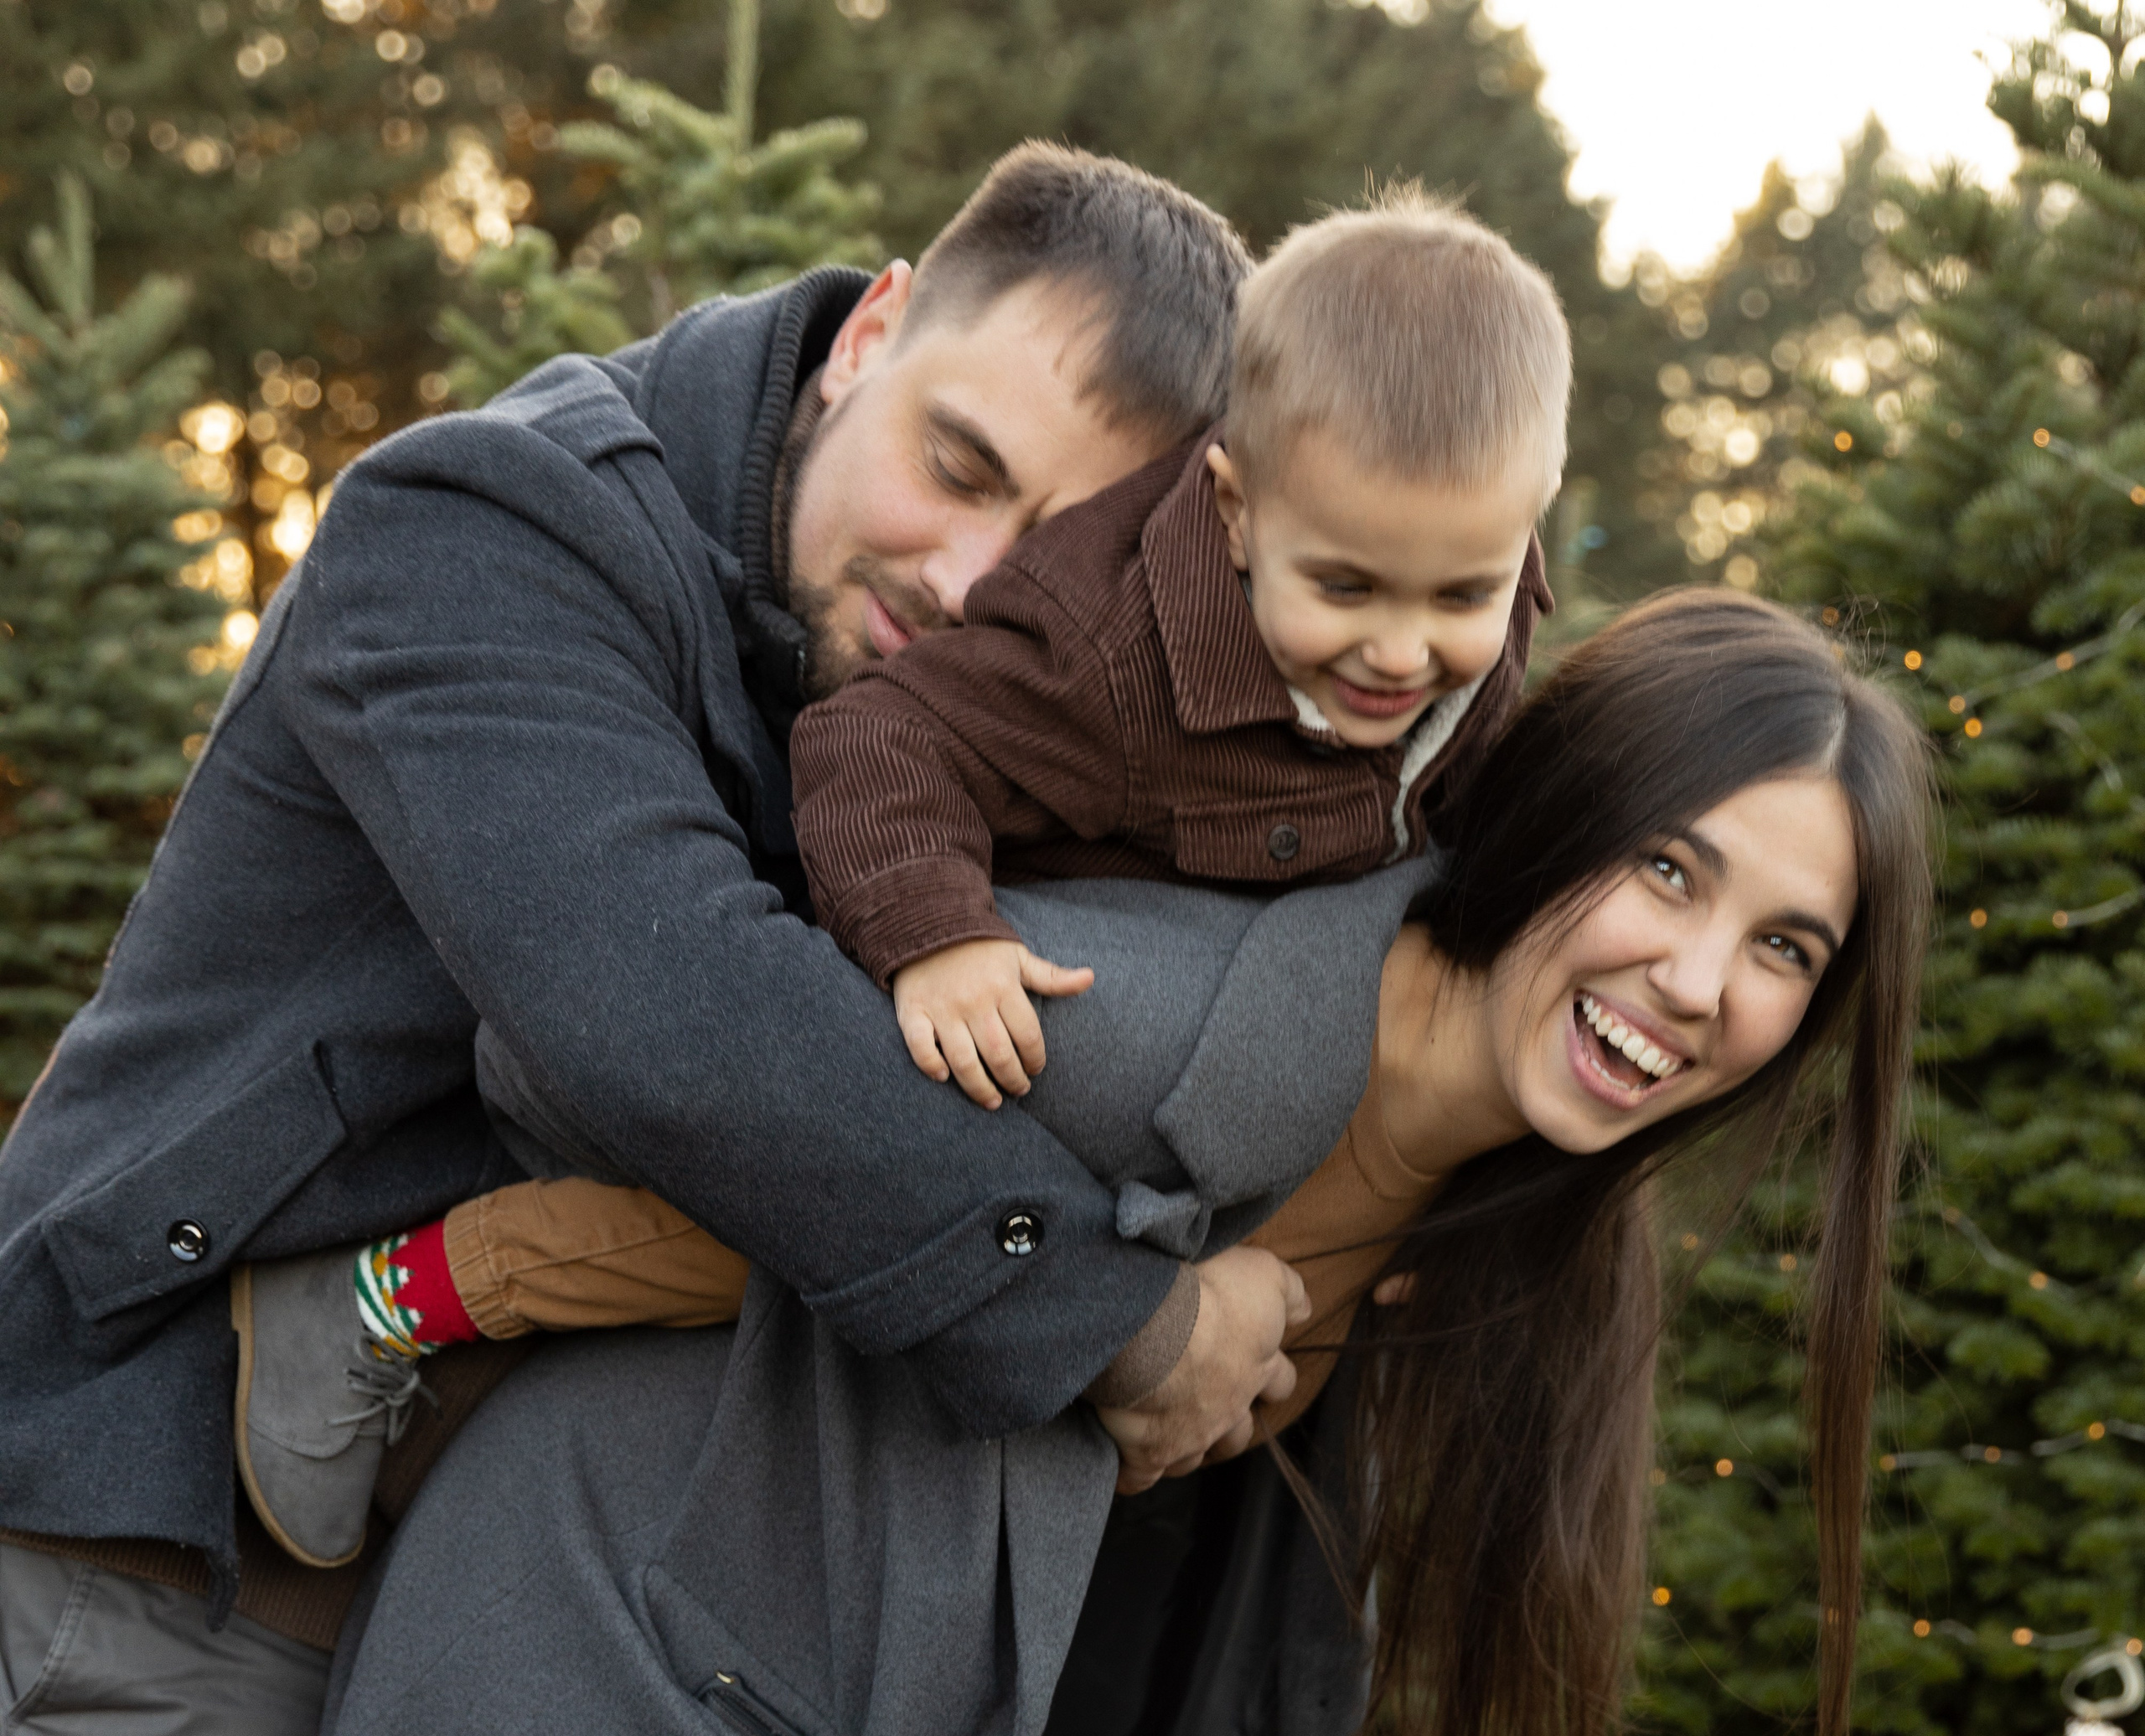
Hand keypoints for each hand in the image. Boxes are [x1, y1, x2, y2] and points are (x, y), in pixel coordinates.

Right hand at [892, 938, 1093, 1107]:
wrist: (928, 922)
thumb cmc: (980, 946)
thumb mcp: (1018, 957)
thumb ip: (1052, 976)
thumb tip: (1089, 978)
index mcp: (1004, 987)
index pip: (1028, 1036)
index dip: (1036, 1060)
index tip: (1036, 1069)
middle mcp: (974, 1000)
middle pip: (999, 1054)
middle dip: (1013, 1080)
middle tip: (1018, 1090)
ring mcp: (942, 1008)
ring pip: (964, 1060)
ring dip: (980, 1088)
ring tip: (992, 1101)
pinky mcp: (913, 1011)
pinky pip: (920, 1047)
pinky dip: (931, 1065)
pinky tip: (944, 1078)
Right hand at [1092, 1246, 1310, 1494]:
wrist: (1153, 1326)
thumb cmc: (1209, 1294)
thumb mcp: (1263, 1275)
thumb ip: (1288, 1292)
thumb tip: (1302, 1311)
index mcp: (1256, 1368)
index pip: (1279, 1381)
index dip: (1273, 1377)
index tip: (1260, 1368)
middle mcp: (1228, 1409)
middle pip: (1239, 1433)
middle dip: (1231, 1425)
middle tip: (1212, 1407)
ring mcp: (1189, 1436)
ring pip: (1194, 1458)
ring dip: (1185, 1448)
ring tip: (1169, 1434)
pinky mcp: (1149, 1453)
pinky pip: (1140, 1477)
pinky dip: (1132, 1473)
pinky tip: (1125, 1466)